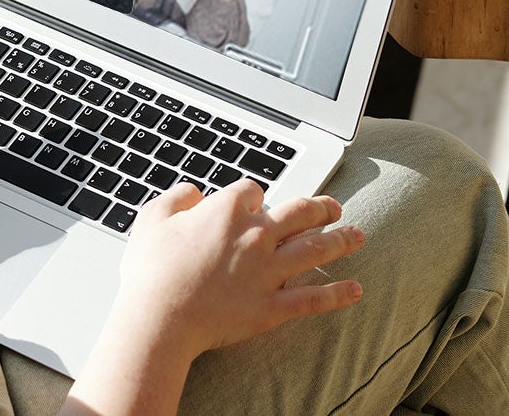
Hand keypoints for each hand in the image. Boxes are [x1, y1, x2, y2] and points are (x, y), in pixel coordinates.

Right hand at [93, 181, 363, 375]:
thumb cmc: (151, 270)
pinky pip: (315, 298)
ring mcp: (269, 272)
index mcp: (225, 212)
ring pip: (316, 250)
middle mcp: (255, 237)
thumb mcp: (151, 218)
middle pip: (299, 214)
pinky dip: (338, 294)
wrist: (161, 317)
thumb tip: (194, 192)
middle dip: (319, 208)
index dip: (254, 195)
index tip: (254, 202)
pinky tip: (355, 289)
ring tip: (357, 235)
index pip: (252, 191)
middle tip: (332, 208)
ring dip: (341, 240)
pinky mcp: (275, 307)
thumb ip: (176, 197)